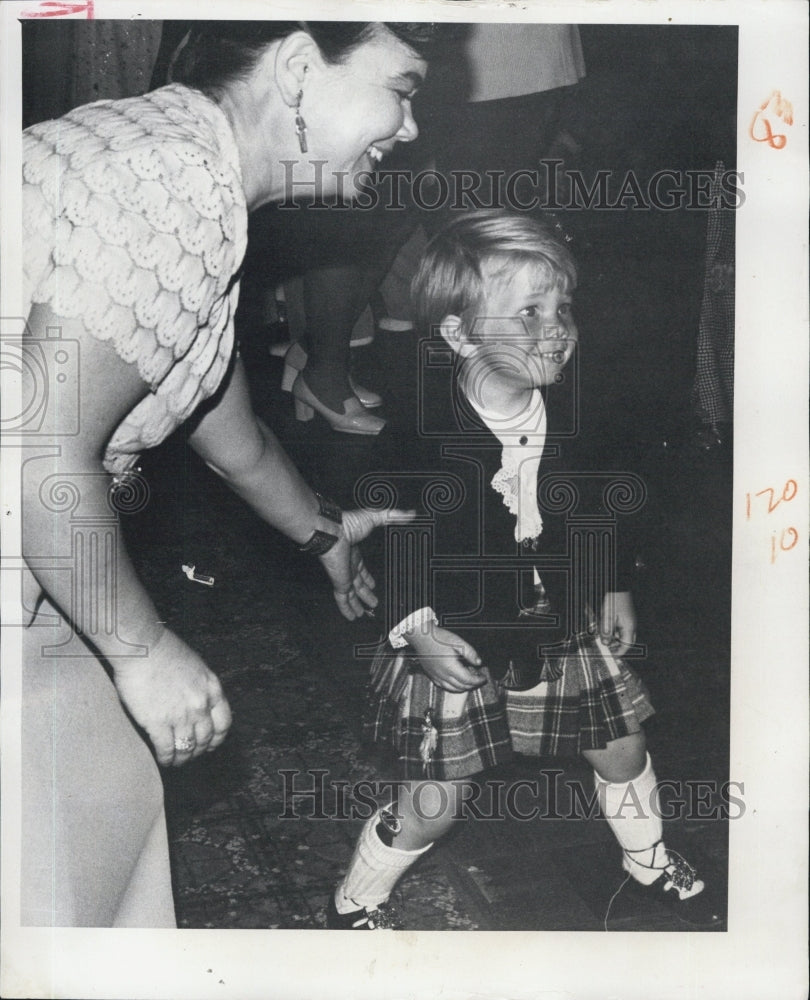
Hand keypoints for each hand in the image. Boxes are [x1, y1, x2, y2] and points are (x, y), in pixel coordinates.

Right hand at [111, 629, 231, 766]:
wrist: (142, 647)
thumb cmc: (163, 650)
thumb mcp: (196, 666)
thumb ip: (201, 686)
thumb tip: (197, 701)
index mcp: (212, 689)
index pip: (223, 723)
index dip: (217, 738)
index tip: (210, 743)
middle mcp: (200, 705)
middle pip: (205, 738)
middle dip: (198, 750)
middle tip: (190, 753)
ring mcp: (180, 716)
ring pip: (187, 748)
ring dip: (183, 758)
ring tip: (176, 761)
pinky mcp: (158, 723)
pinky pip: (166, 749)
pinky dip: (166, 758)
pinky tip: (163, 760)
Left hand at [319, 508, 414, 619]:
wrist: (331, 530)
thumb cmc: (348, 523)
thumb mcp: (376, 517)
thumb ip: (393, 516)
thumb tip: (410, 513)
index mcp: (354, 553)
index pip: (361, 569)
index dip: (367, 577)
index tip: (372, 583)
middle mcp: (348, 566)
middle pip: (357, 585)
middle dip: (364, 594)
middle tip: (372, 603)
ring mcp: (343, 575)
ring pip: (351, 595)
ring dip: (357, 605)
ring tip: (363, 614)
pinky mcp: (339, 582)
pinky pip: (343, 600)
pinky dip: (347, 610)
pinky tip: (352, 618)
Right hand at [407, 625, 485, 692]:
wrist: (422, 637)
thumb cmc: (439, 638)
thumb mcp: (458, 642)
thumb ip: (470, 653)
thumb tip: (479, 663)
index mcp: (451, 668)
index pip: (468, 680)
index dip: (478, 681)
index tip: (484, 678)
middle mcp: (443, 675)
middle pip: (461, 686)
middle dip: (472, 685)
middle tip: (478, 679)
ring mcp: (436, 676)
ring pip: (452, 689)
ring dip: (463, 688)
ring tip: (469, 682)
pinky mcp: (431, 675)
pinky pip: (443, 686)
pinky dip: (452, 687)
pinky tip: (455, 683)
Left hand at [599, 591, 636, 656]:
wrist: (617, 586)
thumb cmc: (615, 599)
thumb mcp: (607, 616)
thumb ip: (606, 631)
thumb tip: (605, 643)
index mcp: (629, 626)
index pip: (627, 645)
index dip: (619, 653)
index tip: (612, 658)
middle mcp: (630, 625)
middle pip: (624, 641)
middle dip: (614, 645)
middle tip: (605, 647)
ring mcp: (627, 620)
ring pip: (619, 633)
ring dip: (611, 636)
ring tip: (601, 635)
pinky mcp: (623, 616)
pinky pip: (617, 626)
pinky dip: (610, 629)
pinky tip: (603, 626)